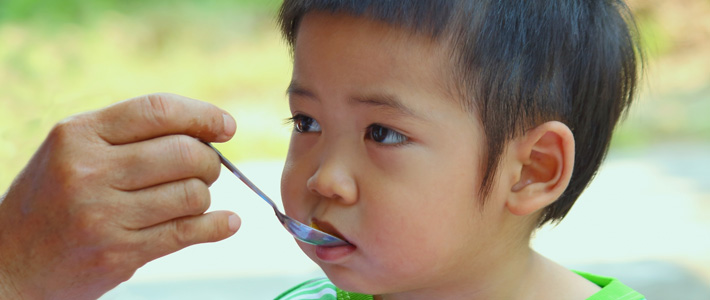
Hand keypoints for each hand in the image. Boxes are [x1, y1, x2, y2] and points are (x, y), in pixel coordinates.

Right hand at [0, 93, 240, 298]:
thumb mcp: (74, 150)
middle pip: (184, 153)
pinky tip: (227, 222)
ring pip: (191, 194)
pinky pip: (188, 232)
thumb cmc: (54, 198)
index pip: (158, 110)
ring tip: (189, 199)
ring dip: (203, 196)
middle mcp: (89, 171)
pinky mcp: (119, 253)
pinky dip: (217, 226)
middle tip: (205, 170)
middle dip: (209, 161)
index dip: (203, 115)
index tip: (226, 126)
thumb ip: (131, 135)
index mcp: (78, 135)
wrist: (12, 261)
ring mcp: (103, 215)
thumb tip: (209, 130)